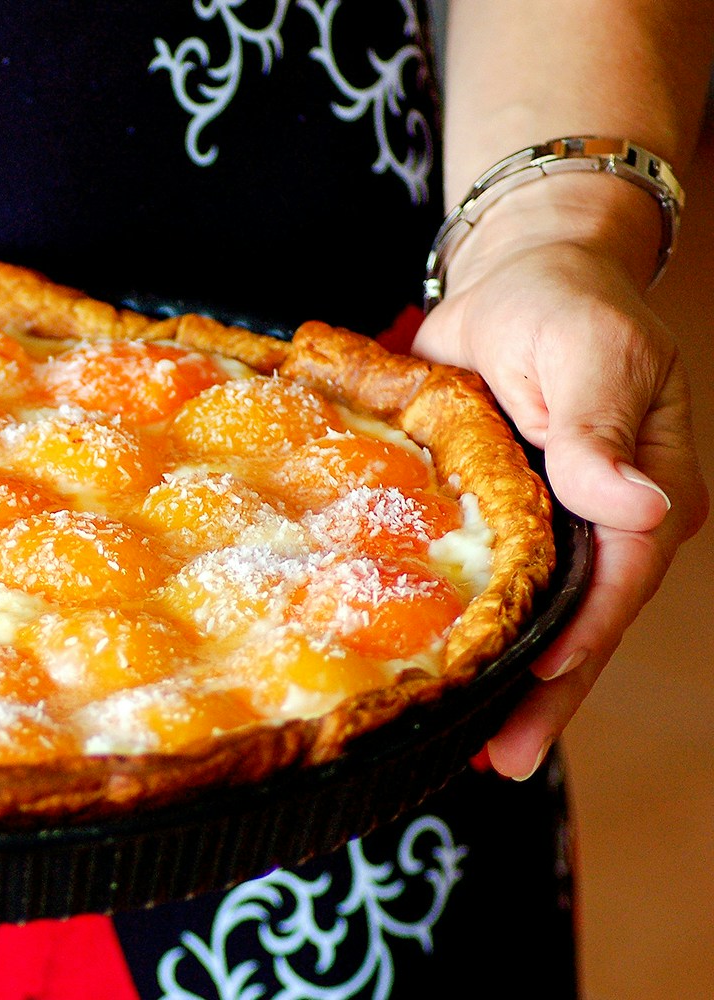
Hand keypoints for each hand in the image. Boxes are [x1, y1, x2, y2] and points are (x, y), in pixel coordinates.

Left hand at [413, 180, 708, 779]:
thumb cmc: (563, 307)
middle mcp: (608, 524)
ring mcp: (557, 531)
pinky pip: (496, 592)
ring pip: (540, 620)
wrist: (518, 278)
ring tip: (468, 750)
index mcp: (649, 489)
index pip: (623, 575)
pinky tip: (442, 681)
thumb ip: (598, 433)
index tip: (539, 679)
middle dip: (547, 694)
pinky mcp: (507, 525)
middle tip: (501, 759)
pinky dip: (474, 636)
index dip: (584, 632)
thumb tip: (641, 508)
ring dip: (508, 684)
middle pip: (585, 622)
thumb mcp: (588, 355)